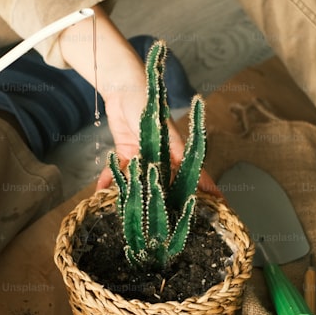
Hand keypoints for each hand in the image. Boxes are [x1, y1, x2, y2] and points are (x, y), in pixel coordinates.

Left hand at [57, 4, 219, 196]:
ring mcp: (143, 158)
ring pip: (139, 183)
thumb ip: (179, 154)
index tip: (215, 209)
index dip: (203, 193)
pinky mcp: (126, 154)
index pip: (192, 176)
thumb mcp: (166, 131)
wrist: (123, 88)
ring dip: (130, 196)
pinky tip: (101, 191)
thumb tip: (199, 178)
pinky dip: (109, 181)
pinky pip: (118, 173)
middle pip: (164, 186)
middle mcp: (161, 158)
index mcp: (176, 153)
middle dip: (162, 205)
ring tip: (123, 213)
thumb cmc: (150, 104)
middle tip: (159, 226)